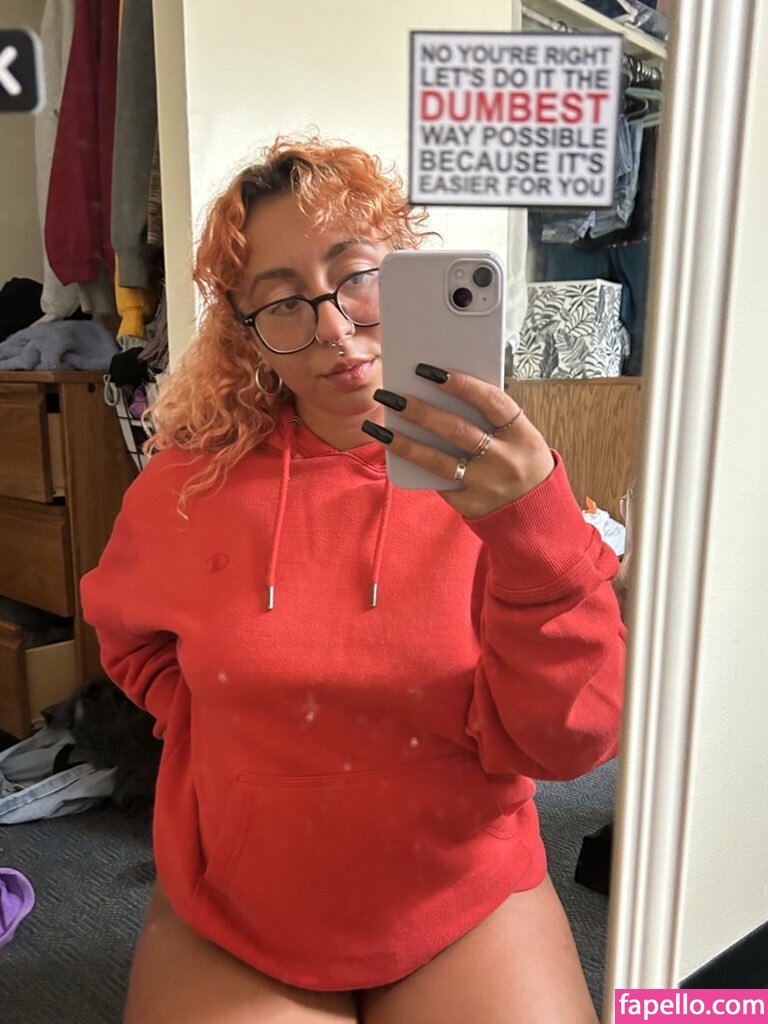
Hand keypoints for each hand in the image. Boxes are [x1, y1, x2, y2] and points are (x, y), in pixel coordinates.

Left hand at [366, 365, 555, 518]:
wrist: (537, 516)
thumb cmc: (521, 463)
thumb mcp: (520, 438)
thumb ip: (490, 419)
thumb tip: (440, 393)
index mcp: (523, 435)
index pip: (492, 402)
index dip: (462, 384)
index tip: (429, 371)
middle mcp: (506, 460)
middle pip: (457, 430)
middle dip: (420, 411)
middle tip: (390, 395)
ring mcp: (487, 485)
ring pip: (438, 461)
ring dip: (404, 443)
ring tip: (378, 427)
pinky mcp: (471, 505)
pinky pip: (439, 484)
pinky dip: (416, 468)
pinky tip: (394, 453)